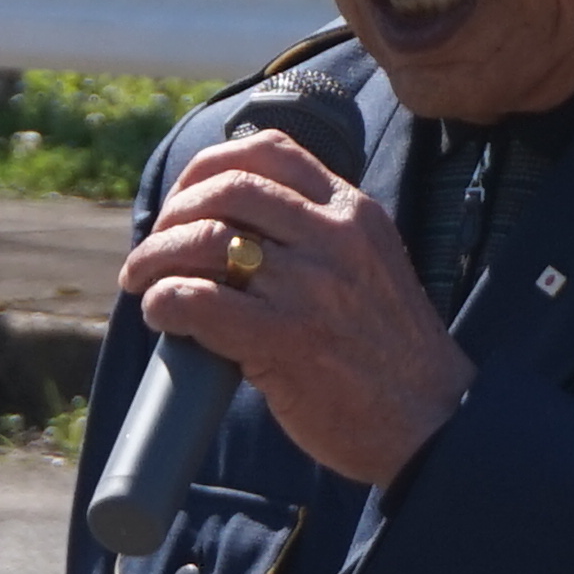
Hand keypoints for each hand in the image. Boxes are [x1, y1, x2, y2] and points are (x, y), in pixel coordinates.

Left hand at [119, 130, 471, 486]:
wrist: (432, 423)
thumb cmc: (392, 356)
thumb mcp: (371, 267)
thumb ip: (322, 239)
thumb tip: (235, 231)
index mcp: (355, 213)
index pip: (272, 150)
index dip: (210, 165)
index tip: (186, 197)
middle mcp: (333, 238)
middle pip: (227, 188)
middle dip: (174, 212)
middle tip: (154, 247)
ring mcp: (309, 287)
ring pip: (204, 240)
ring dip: (155, 257)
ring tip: (142, 282)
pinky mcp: (283, 339)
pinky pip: (197, 301)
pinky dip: (164, 303)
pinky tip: (161, 317)